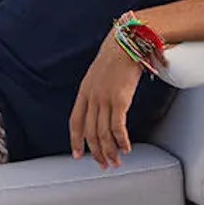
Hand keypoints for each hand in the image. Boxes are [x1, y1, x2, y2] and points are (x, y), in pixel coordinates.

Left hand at [68, 35, 140, 167]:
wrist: (128, 40)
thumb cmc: (120, 52)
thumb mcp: (101, 72)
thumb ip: (100, 87)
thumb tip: (105, 101)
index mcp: (84, 91)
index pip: (75, 122)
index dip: (76, 140)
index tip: (78, 155)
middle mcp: (92, 97)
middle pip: (90, 132)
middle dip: (97, 152)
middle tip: (104, 164)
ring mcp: (104, 99)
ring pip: (103, 133)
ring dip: (110, 150)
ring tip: (116, 161)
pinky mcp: (120, 100)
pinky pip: (118, 127)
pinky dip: (122, 141)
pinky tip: (126, 148)